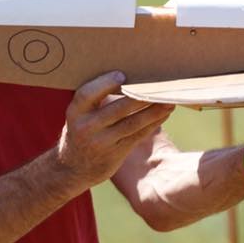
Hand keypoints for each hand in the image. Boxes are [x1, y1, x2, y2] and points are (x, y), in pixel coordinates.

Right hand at [56, 73, 175, 186]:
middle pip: (118, 109)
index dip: (104, 84)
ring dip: (153, 111)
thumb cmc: (81, 129)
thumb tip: (126, 76)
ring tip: (169, 100)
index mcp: (75, 112)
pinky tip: (163, 114)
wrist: (75, 167)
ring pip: (132, 123)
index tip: (122, 75)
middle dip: (141, 96)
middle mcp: (87, 127)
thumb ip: (94, 99)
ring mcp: (101, 142)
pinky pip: (138, 135)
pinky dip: (152, 124)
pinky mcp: (115, 153)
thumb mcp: (79, 115)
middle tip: (159, 85)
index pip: (87, 94)